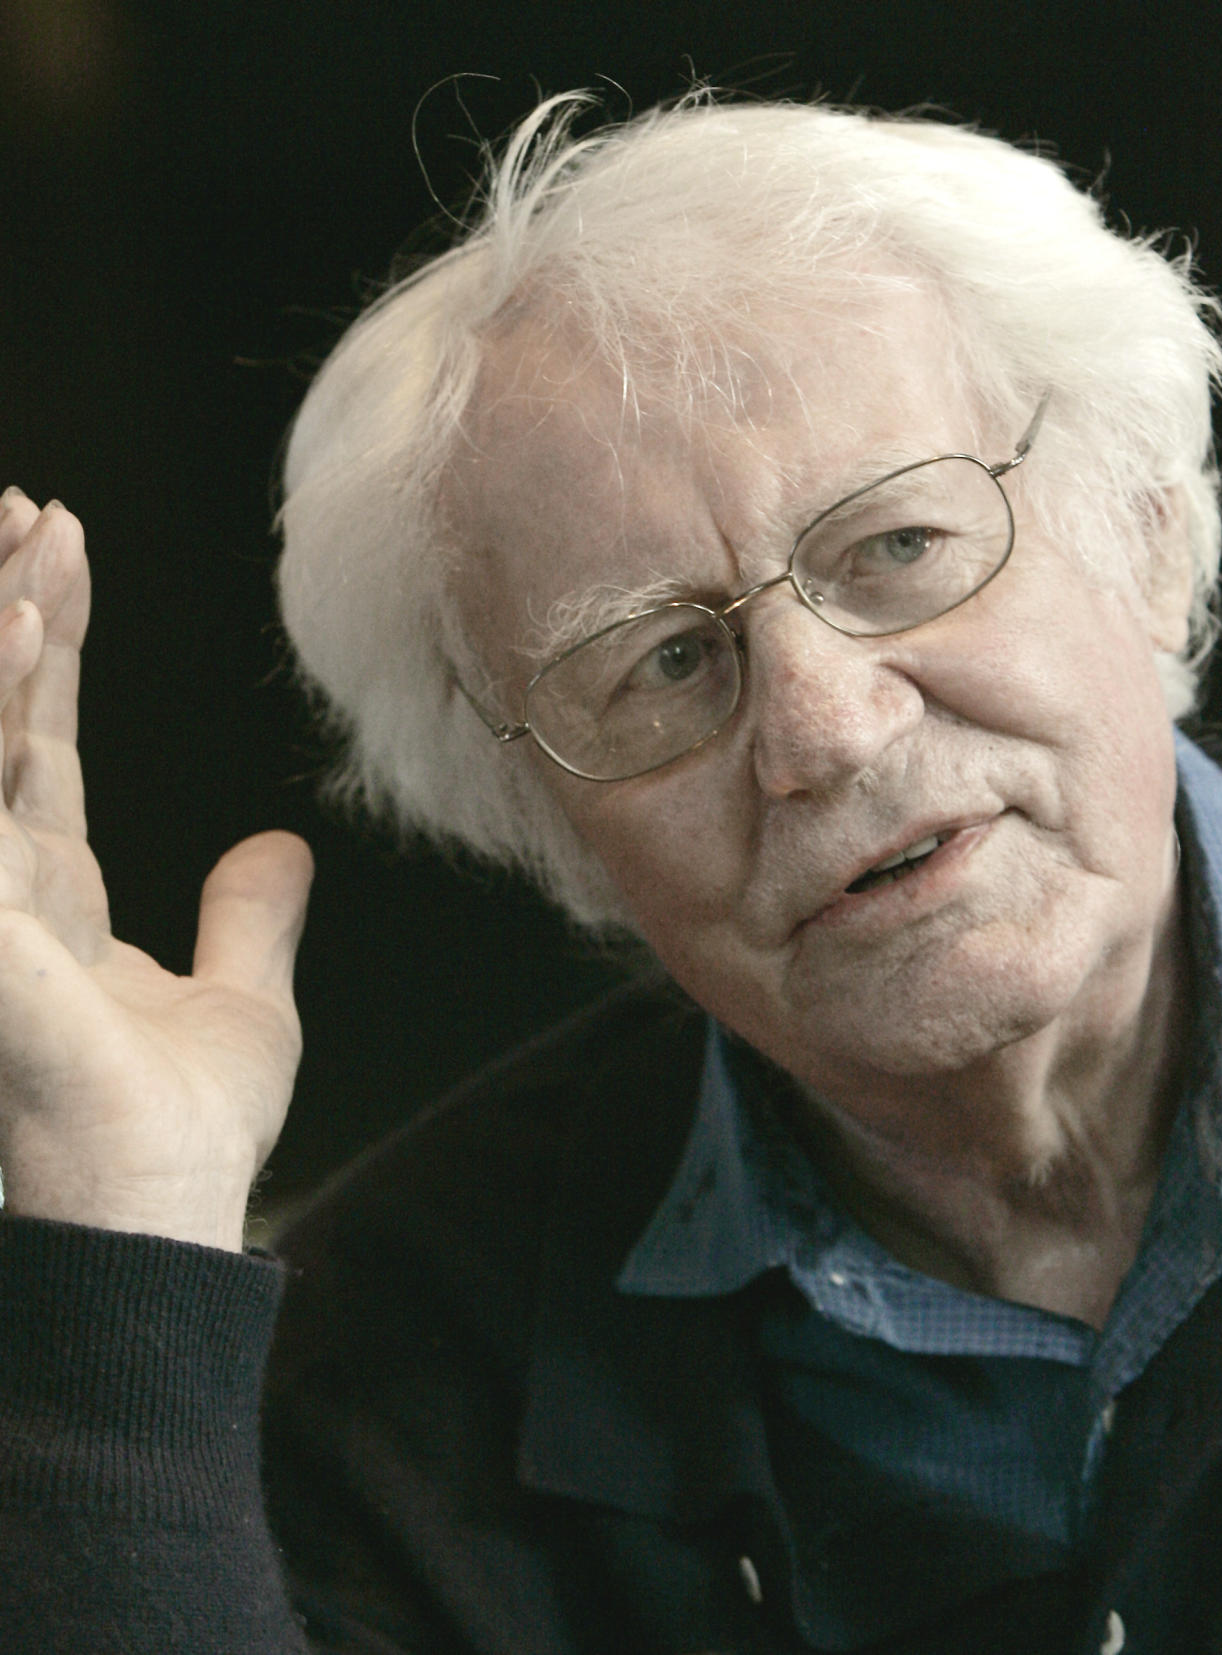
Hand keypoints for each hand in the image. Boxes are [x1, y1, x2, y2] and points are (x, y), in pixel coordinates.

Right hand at [0, 490, 312, 1250]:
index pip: (38, 736)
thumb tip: (283, 848)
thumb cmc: (179, 1135)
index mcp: (44, 892)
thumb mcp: (239, 1002)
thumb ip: (249, 920)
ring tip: (25, 530)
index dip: (49, 644)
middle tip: (28, 505)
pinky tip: (21, 626)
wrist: (160, 1225)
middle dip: (4, 603)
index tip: (65, 547)